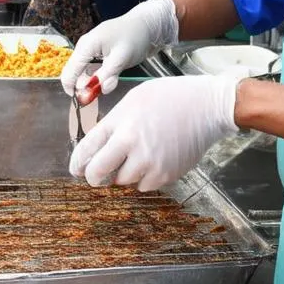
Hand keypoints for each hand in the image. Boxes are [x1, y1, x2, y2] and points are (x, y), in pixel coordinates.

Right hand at [60, 0, 178, 95]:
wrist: (146, 25)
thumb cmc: (135, 37)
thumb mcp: (121, 58)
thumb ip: (108, 76)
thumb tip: (97, 91)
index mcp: (86, 46)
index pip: (69, 73)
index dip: (73, 89)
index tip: (84, 102)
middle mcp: (84, 47)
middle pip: (75, 74)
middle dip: (85, 87)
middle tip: (100, 94)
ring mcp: (90, 50)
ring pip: (84, 73)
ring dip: (94, 82)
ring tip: (110, 82)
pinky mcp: (97, 53)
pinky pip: (92, 69)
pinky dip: (98, 77)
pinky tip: (110, 78)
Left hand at [69, 75, 238, 189]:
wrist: (207, 107)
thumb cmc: (171, 97)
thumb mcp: (135, 100)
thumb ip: (114, 123)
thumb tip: (98, 147)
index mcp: (121, 121)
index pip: (86, 149)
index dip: (77, 163)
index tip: (77, 168)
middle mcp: (132, 143)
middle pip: (97, 174)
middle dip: (94, 176)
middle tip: (97, 175)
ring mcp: (150, 162)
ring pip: (123, 181)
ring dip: (125, 173)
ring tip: (140, 155)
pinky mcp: (166, 174)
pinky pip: (144, 185)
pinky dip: (145, 177)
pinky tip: (156, 159)